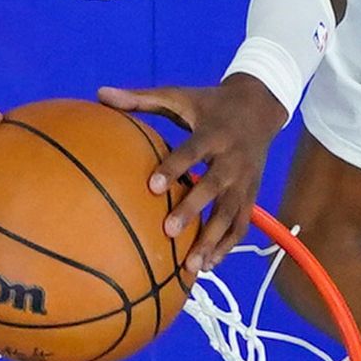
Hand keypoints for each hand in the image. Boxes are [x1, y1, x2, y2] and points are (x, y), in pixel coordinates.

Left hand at [96, 76, 288, 276]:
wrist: (260, 106)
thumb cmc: (209, 103)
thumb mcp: (179, 96)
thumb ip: (141, 98)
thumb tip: (99, 94)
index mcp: (214, 132)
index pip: (193, 151)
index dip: (174, 167)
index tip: (152, 186)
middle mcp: (233, 158)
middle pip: (214, 187)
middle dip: (193, 210)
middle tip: (168, 231)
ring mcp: (246, 180)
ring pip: (231, 214)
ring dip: (213, 240)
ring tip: (192, 266)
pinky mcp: (252, 195)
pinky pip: (242, 225)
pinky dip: (228, 247)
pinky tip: (207, 266)